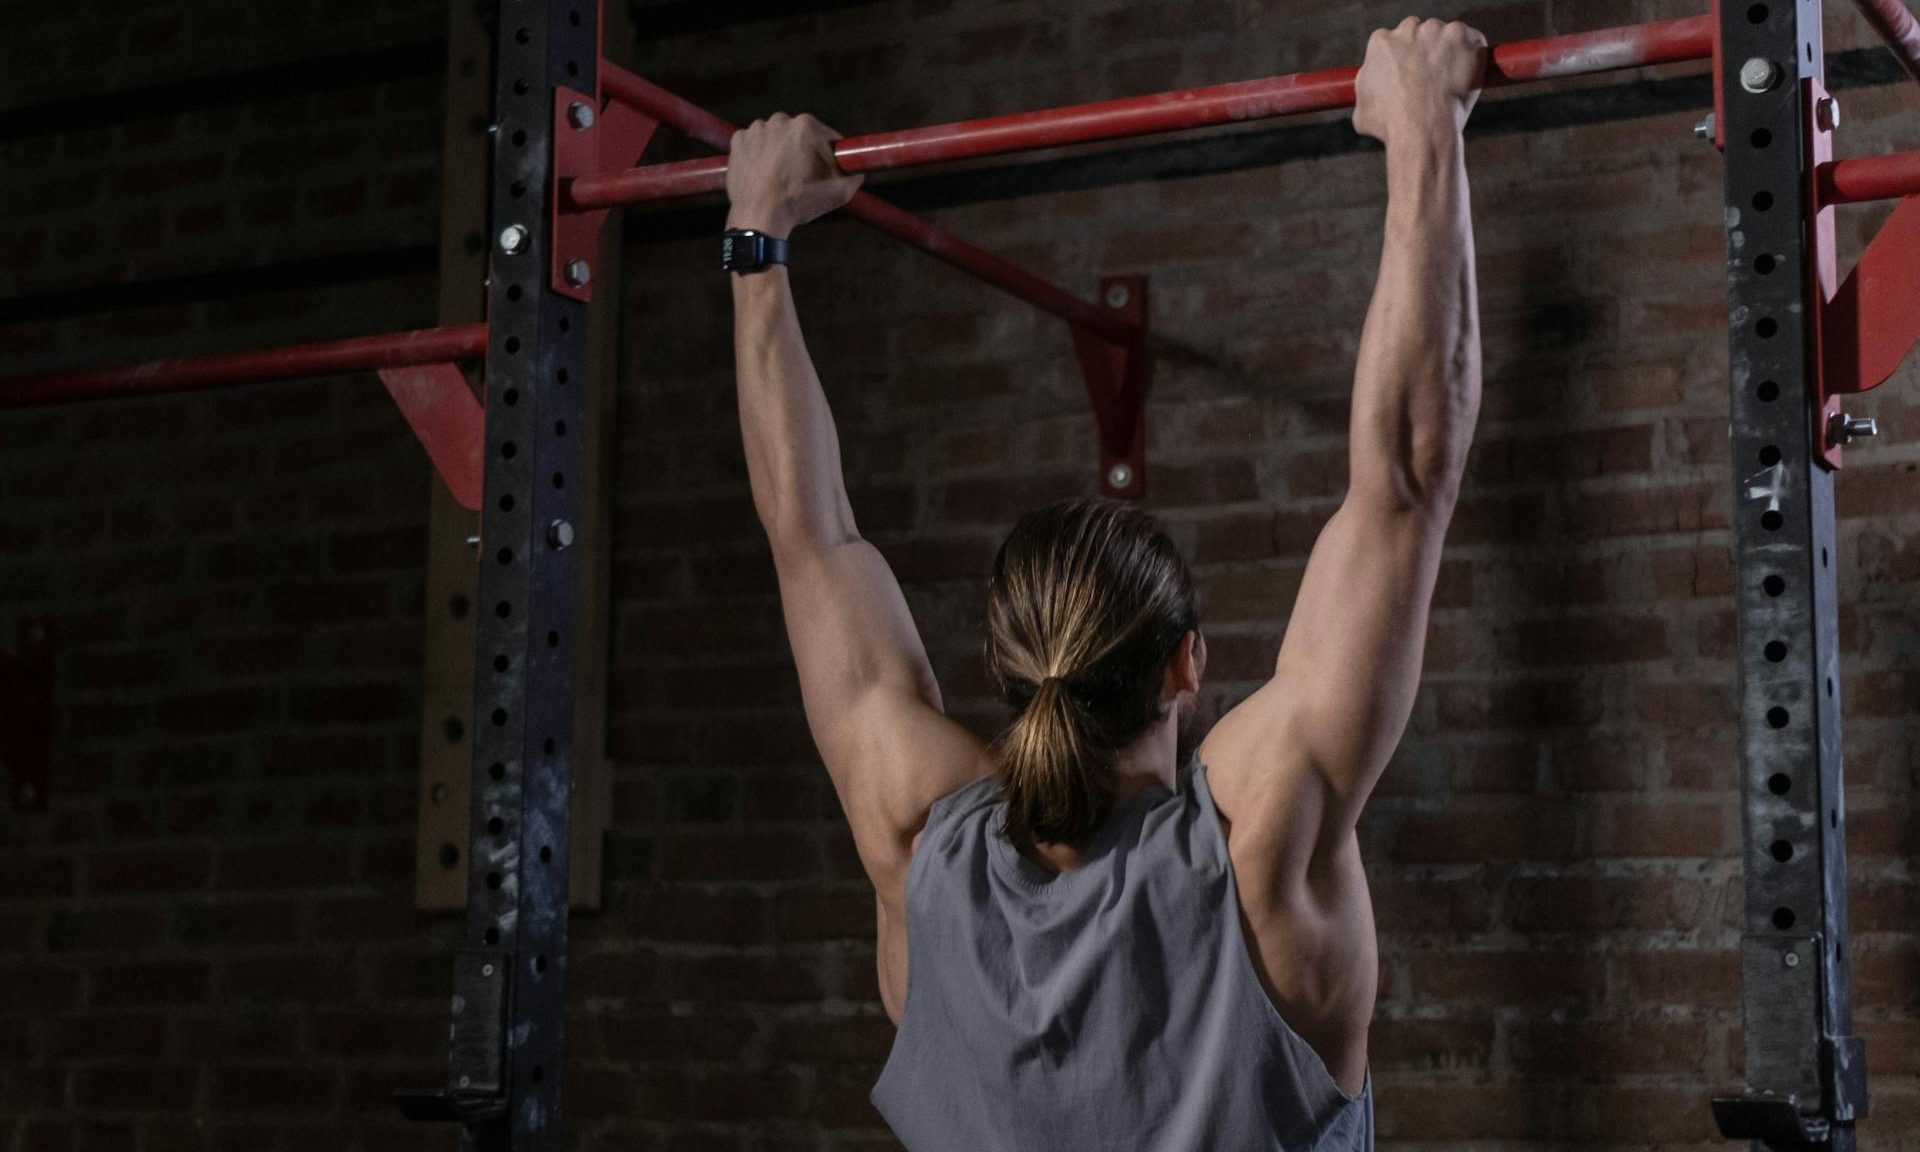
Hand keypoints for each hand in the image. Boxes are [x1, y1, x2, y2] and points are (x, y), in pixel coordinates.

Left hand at [725, 113, 863, 236]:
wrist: (760, 215)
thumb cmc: (799, 202)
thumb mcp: (840, 192)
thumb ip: (855, 176)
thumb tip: (858, 171)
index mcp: (806, 126)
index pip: (825, 136)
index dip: (828, 154)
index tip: (824, 170)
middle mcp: (780, 120)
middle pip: (797, 134)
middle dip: (801, 150)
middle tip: (801, 176)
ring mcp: (756, 129)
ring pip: (774, 137)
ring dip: (778, 151)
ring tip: (780, 176)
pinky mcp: (738, 140)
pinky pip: (753, 143)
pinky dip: (757, 154)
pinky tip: (763, 173)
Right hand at [1352, 18, 1486, 145]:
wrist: (1422, 129)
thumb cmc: (1390, 125)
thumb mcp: (1362, 109)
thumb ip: (1367, 90)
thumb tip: (1369, 93)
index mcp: (1381, 41)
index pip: (1394, 39)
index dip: (1403, 56)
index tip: (1410, 71)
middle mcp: (1409, 29)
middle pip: (1420, 31)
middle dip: (1426, 49)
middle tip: (1432, 75)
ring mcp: (1439, 31)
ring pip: (1447, 35)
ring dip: (1449, 52)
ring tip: (1449, 82)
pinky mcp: (1465, 36)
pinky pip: (1473, 41)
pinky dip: (1472, 55)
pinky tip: (1467, 77)